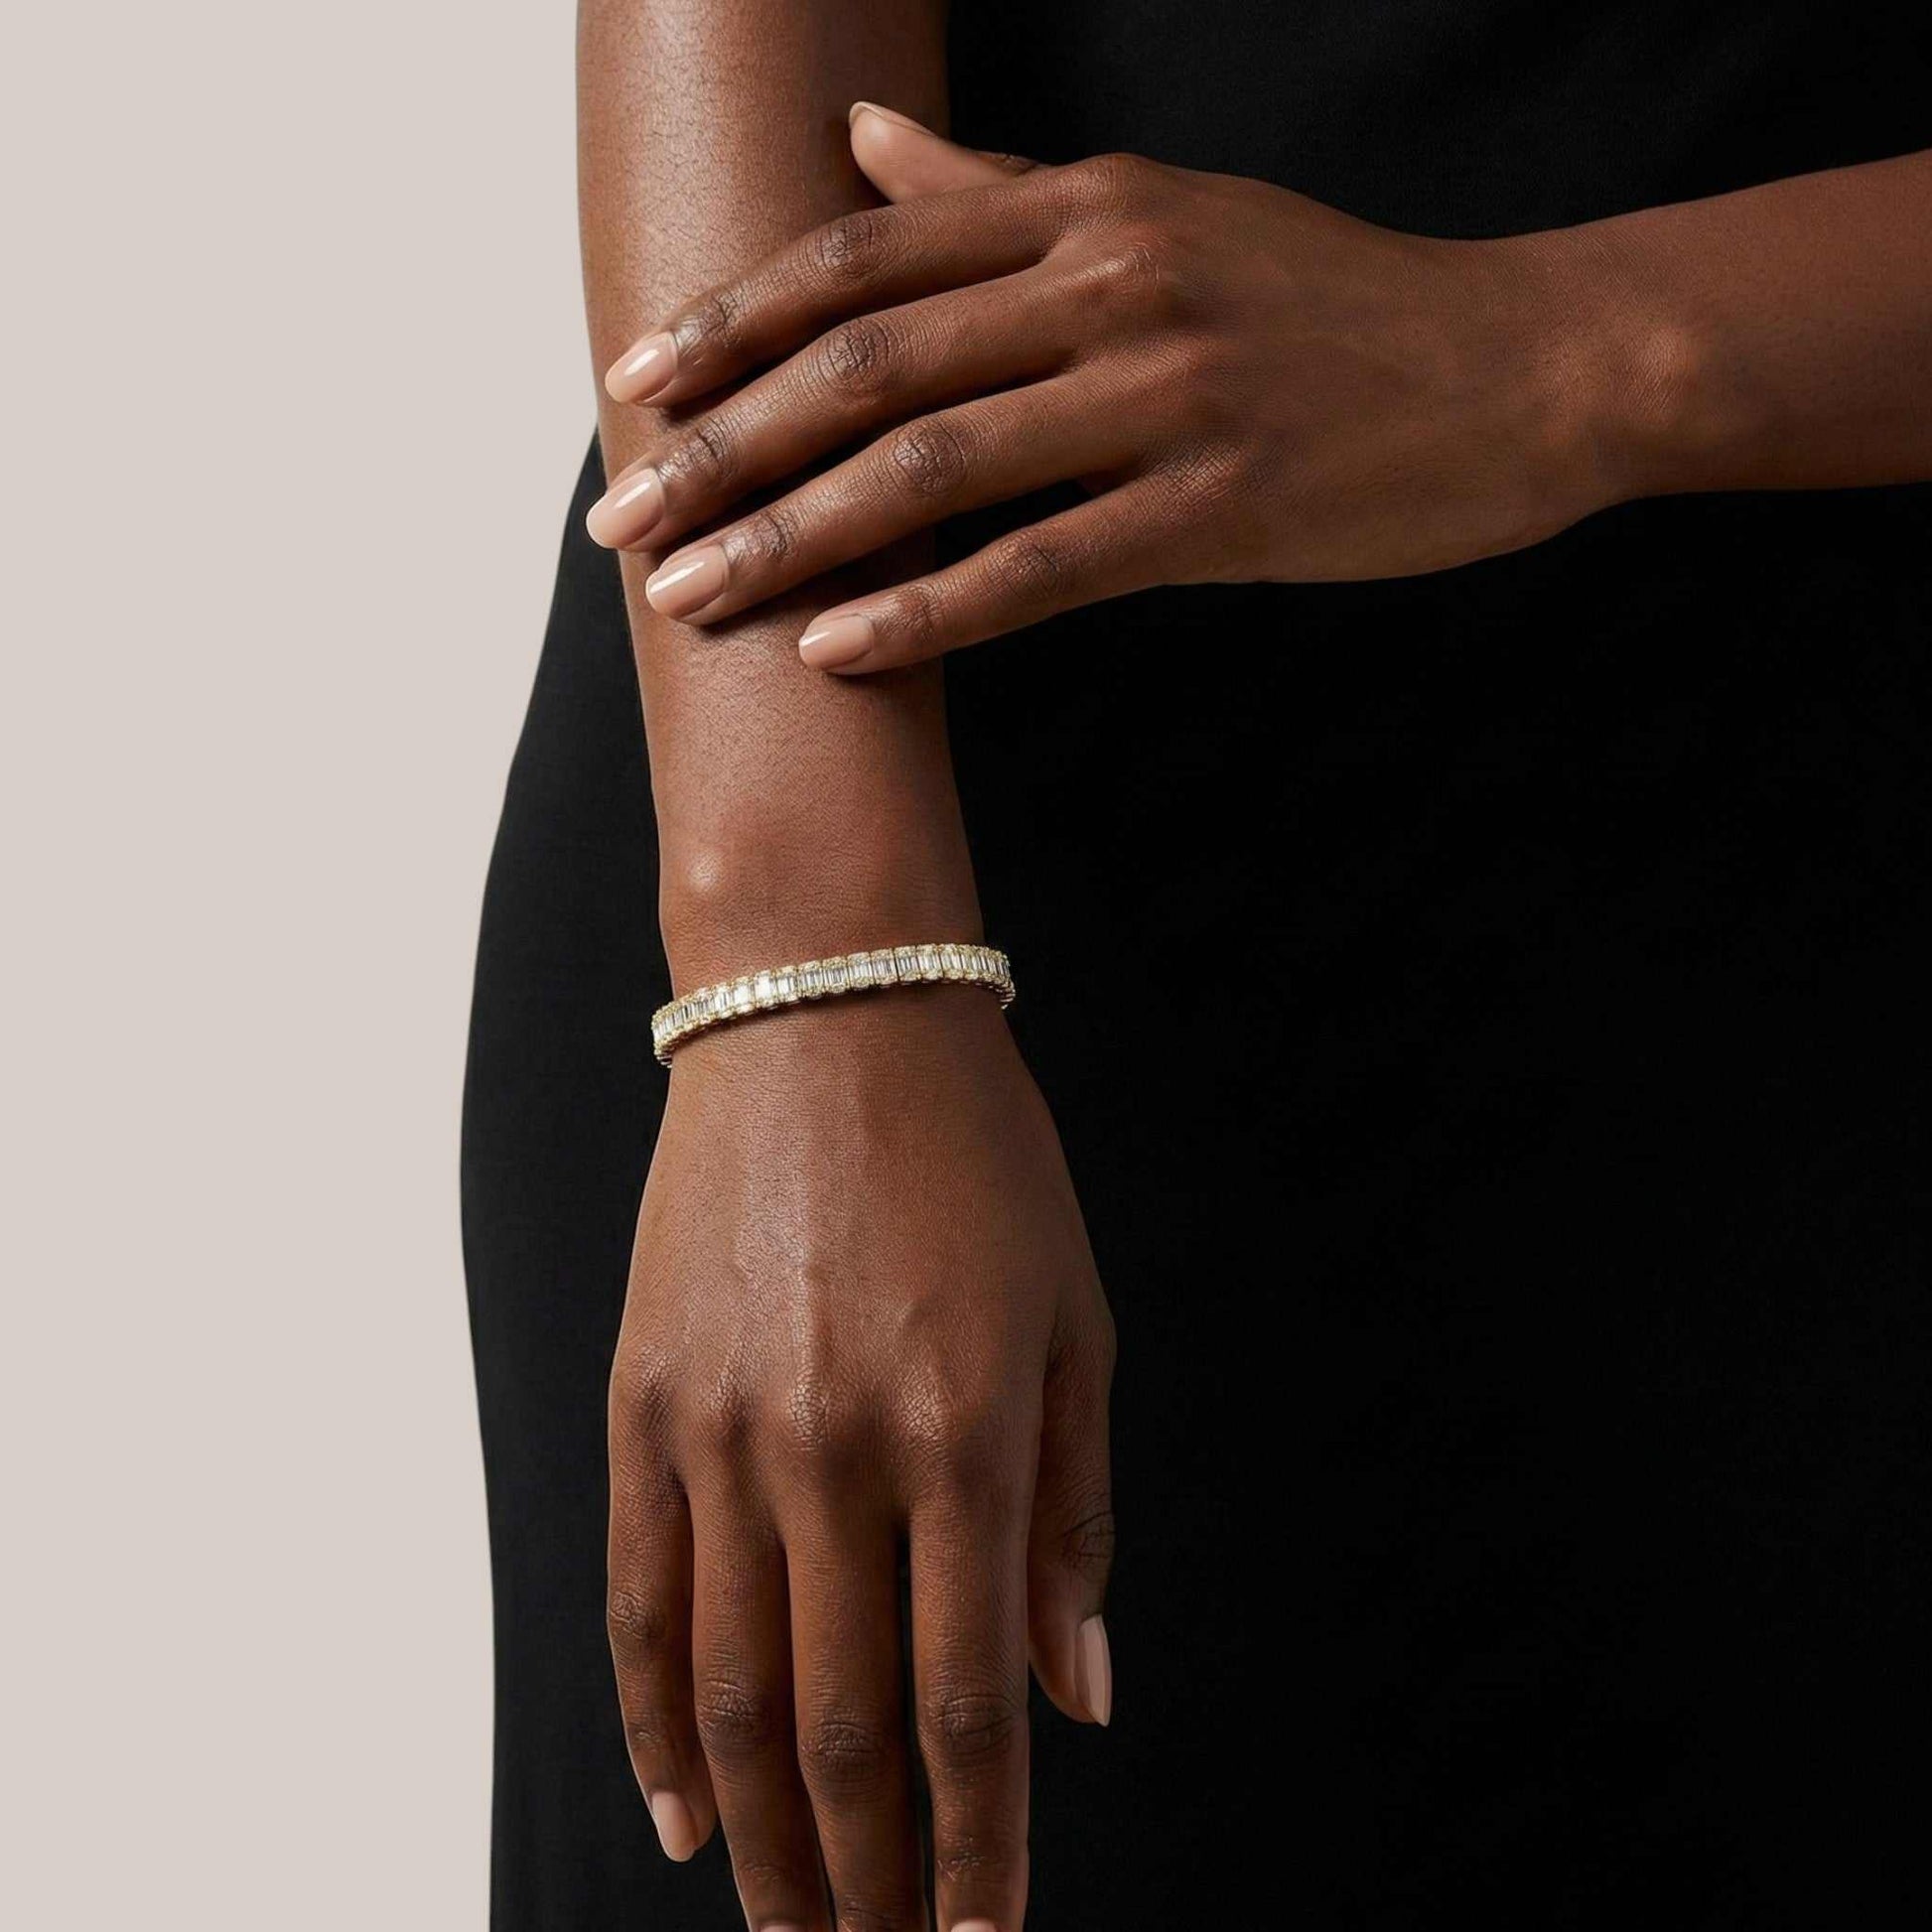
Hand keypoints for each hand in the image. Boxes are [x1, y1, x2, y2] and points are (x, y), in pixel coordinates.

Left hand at [587, 103, 1627, 672]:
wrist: (1523, 364)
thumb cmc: (1329, 300)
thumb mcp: (1162, 212)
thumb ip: (1001, 197)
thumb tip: (861, 150)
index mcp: (1083, 213)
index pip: (860, 262)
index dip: (729, 327)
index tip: (629, 394)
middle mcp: (1108, 284)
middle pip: (866, 365)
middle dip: (724, 449)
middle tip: (621, 526)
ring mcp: (1167, 393)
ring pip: (936, 466)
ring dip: (794, 538)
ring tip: (693, 600)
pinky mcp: (1222, 504)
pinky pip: (1045, 565)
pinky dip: (933, 608)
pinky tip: (840, 650)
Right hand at [608, 989, 1115, 1931]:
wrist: (825, 1014)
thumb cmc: (978, 1160)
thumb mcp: (1075, 1319)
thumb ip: (1075, 1515)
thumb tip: (1081, 1694)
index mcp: (965, 1434)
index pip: (965, 1703)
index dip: (980, 1848)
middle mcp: (834, 1453)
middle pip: (838, 1731)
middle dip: (870, 1880)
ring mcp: (721, 1433)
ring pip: (730, 1693)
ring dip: (765, 1840)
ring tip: (795, 1930)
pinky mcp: (644, 1404)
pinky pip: (640, 1599)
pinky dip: (655, 1722)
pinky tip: (683, 1811)